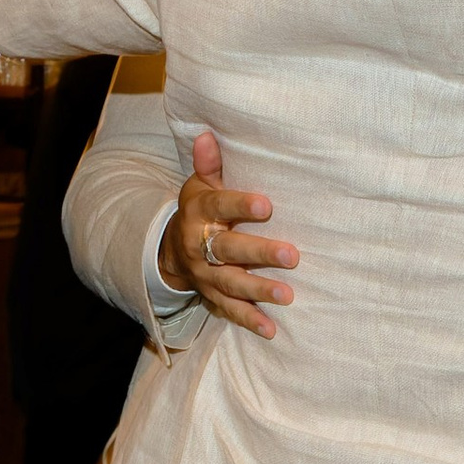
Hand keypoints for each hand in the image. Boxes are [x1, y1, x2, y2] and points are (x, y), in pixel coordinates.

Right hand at [156, 129, 299, 340]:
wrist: (172, 250)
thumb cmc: (199, 210)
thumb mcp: (199, 186)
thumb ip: (209, 164)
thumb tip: (207, 134)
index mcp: (199, 213)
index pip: (219, 207)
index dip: (241, 205)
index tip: (267, 205)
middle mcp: (200, 246)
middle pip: (228, 249)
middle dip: (259, 253)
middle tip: (292, 255)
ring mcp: (206, 274)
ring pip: (232, 283)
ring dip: (259, 290)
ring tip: (288, 295)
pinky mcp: (212, 296)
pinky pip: (230, 310)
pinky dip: (250, 320)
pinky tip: (272, 329)